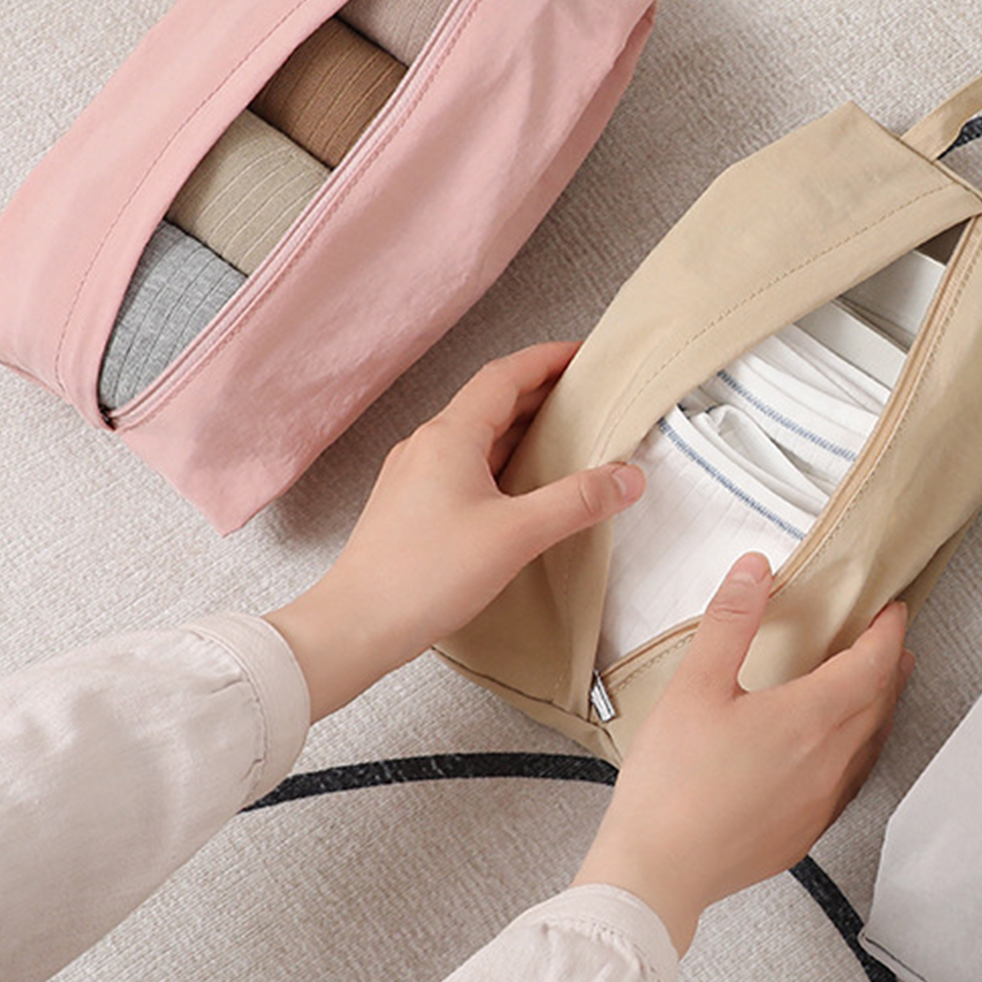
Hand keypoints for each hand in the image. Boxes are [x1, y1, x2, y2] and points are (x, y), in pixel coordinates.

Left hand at [266, 341, 642, 721]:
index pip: (505, 375)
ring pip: (477, 435)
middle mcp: (428, 446)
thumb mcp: (515, 536)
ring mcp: (415, 475)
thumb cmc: (422, 578)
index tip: (583, 355)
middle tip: (586, 395)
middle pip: (491, 401)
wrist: (354, 626)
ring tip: (565, 437)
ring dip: (521, 429)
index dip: (548, 359)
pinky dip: (500, 461)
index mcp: (450, 437)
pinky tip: (520, 487)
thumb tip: (627, 478)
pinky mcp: (412, 506)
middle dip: (541, 392)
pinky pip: (463, 466)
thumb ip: (576, 502)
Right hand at [572, 552, 912, 954]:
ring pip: (869, 746)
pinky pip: (850, 782)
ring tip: (874, 687)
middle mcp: (829, 763)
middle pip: (879, 704)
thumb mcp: (694, 687)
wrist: (658, 873)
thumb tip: (755, 569)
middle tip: (889, 639)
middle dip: (889, 666)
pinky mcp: (804, 833)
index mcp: (809, 720)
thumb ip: (730, 622)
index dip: (886, 633)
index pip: (871, 665)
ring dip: (878, 709)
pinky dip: (857, 750)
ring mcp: (820, 804)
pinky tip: (836, 752)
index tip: (893, 610)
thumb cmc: (672, 783)